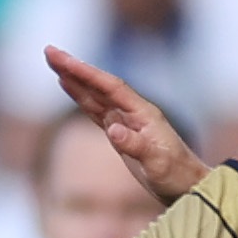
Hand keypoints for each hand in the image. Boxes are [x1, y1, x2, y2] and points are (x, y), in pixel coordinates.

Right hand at [46, 47, 209, 203]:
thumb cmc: (176, 174)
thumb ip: (136, 145)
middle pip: (99, 84)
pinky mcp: (120, 132)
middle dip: (74, 68)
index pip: (110, 87)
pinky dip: (81, 96)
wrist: (188, 186)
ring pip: (95, 94)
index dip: (86, 73)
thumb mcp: (157, 163)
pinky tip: (68, 85)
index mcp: (142, 113)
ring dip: (74, 78)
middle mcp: (133, 111)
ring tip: (52, 62)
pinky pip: (96, 109)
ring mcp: (126, 120)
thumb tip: (112, 129)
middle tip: (49, 51)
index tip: (63, 60)